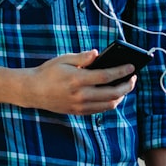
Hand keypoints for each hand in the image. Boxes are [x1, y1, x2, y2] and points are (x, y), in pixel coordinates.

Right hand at [21, 50, 136, 114]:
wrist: (33, 91)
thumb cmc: (48, 72)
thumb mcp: (63, 59)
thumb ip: (82, 57)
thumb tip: (97, 53)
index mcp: (77, 79)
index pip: (106, 76)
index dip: (121, 71)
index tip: (132, 67)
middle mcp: (80, 95)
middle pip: (112, 93)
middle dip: (126, 86)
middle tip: (133, 78)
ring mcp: (80, 106)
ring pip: (109, 105)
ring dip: (121, 96)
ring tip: (125, 86)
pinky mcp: (78, 112)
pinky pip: (100, 110)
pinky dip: (110, 102)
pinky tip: (113, 94)